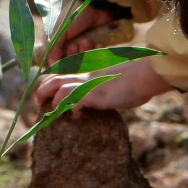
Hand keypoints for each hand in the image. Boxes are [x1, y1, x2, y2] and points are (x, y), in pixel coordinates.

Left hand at [34, 57, 170, 111]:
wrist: (146, 74)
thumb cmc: (134, 79)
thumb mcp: (112, 79)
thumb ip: (100, 85)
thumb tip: (95, 97)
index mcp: (86, 71)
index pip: (60, 74)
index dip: (51, 84)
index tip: (48, 97)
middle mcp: (84, 75)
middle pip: (52, 78)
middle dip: (42, 92)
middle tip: (41, 105)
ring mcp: (88, 83)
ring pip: (57, 88)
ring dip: (51, 102)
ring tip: (52, 113)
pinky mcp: (94, 94)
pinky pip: (72, 101)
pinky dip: (70, 109)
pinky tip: (77, 116)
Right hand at [46, 4, 116, 63]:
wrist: (96, 5)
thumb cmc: (74, 15)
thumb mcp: (60, 30)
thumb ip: (53, 48)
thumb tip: (50, 65)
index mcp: (57, 42)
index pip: (54, 61)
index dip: (58, 64)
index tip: (61, 60)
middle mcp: (69, 46)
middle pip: (70, 64)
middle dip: (73, 56)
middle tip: (75, 46)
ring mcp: (83, 46)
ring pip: (83, 61)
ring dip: (84, 52)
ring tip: (87, 40)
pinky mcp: (97, 45)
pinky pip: (97, 56)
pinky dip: (97, 51)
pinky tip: (97, 43)